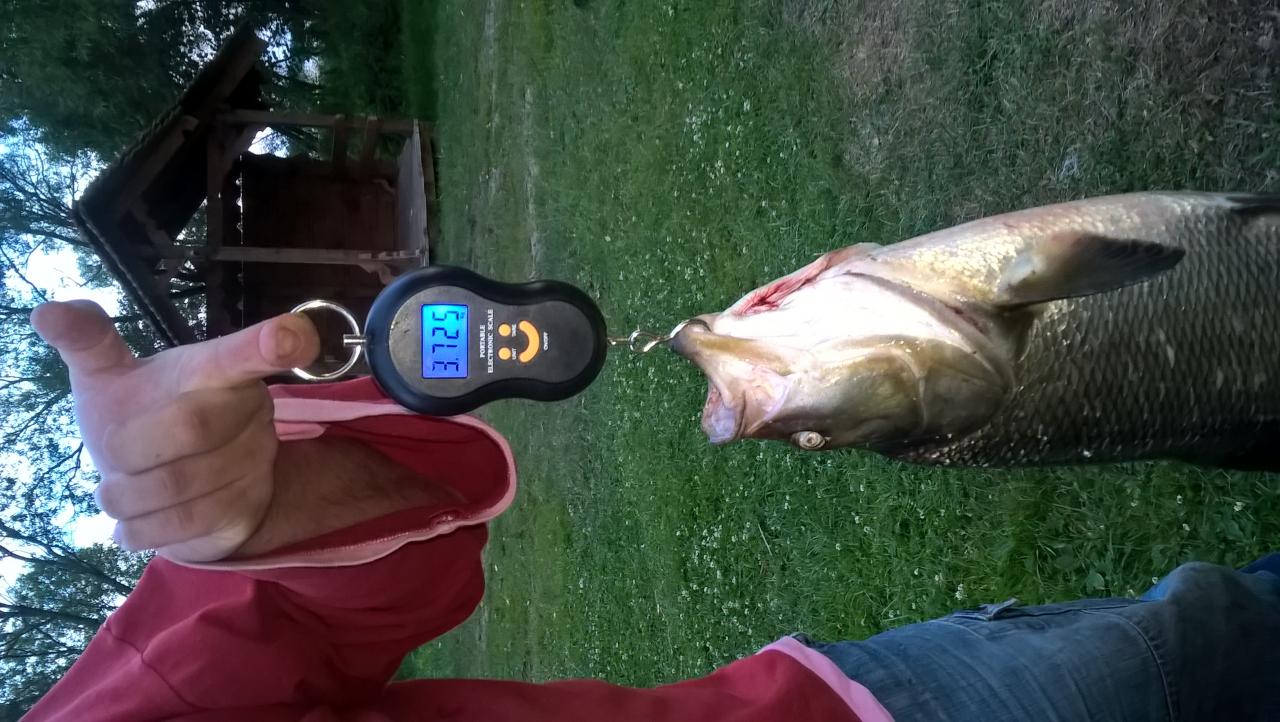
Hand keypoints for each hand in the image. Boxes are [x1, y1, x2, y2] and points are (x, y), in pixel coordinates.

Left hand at [31, 301, 319, 562]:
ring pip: (183, 484)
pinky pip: (188, 524)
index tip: (294, 335)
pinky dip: (142, 528)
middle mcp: (251, 408)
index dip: (272, 343)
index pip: (245, 353)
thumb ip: (87, 341)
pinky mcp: (249, 506)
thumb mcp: (109, 376)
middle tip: (108, 454)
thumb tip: (47, 313)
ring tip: (115, 492)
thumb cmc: (140, 418)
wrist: (175, 486)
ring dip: (127, 496)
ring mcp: (257, 459)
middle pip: (192, 425)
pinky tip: (130, 525)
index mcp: (215, 368)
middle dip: (129, 449)